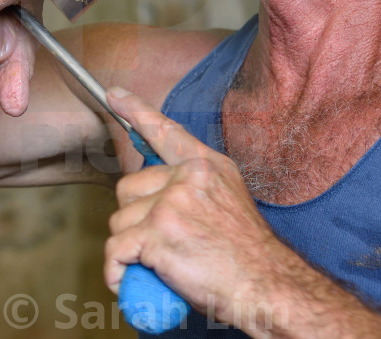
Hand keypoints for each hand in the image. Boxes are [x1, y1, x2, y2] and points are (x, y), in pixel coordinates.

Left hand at [103, 87, 285, 329]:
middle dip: (133, 217)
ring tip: (158, 264)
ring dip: (129, 248)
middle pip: (129, 188)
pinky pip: (116, 251)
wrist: (266, 286)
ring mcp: (172, 204)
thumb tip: (165, 193)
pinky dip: (116, 272)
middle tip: (160, 241)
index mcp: (208, 167)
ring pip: (120, 222)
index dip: (137, 112)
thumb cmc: (248, 256)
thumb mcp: (229, 202)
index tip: (114, 95)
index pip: (167, 133)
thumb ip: (198, 189)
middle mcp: (189, 177)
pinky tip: (127, 281)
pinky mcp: (157, 234)